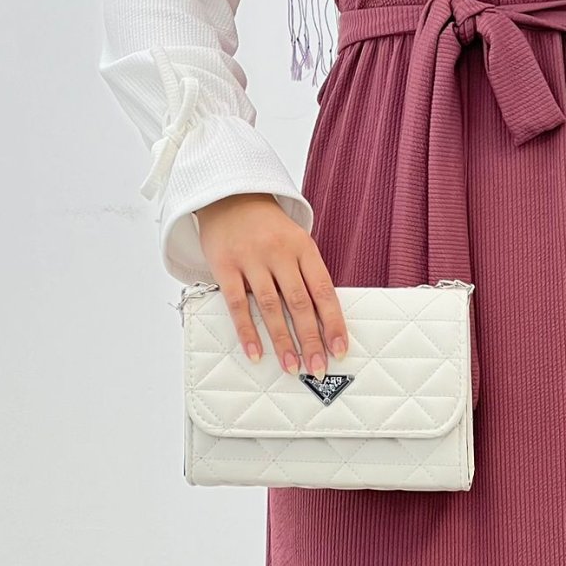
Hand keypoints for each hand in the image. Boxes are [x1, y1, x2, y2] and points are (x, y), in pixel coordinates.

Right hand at [195, 193, 348, 379]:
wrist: (230, 196)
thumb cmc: (268, 227)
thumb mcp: (296, 241)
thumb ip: (307, 275)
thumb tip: (323, 321)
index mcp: (303, 247)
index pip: (323, 290)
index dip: (333, 322)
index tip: (340, 349)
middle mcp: (279, 253)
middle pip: (299, 303)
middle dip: (311, 339)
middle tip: (318, 368)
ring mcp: (251, 259)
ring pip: (271, 307)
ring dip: (282, 341)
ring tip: (291, 367)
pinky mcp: (225, 266)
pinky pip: (237, 304)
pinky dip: (248, 331)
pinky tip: (256, 353)